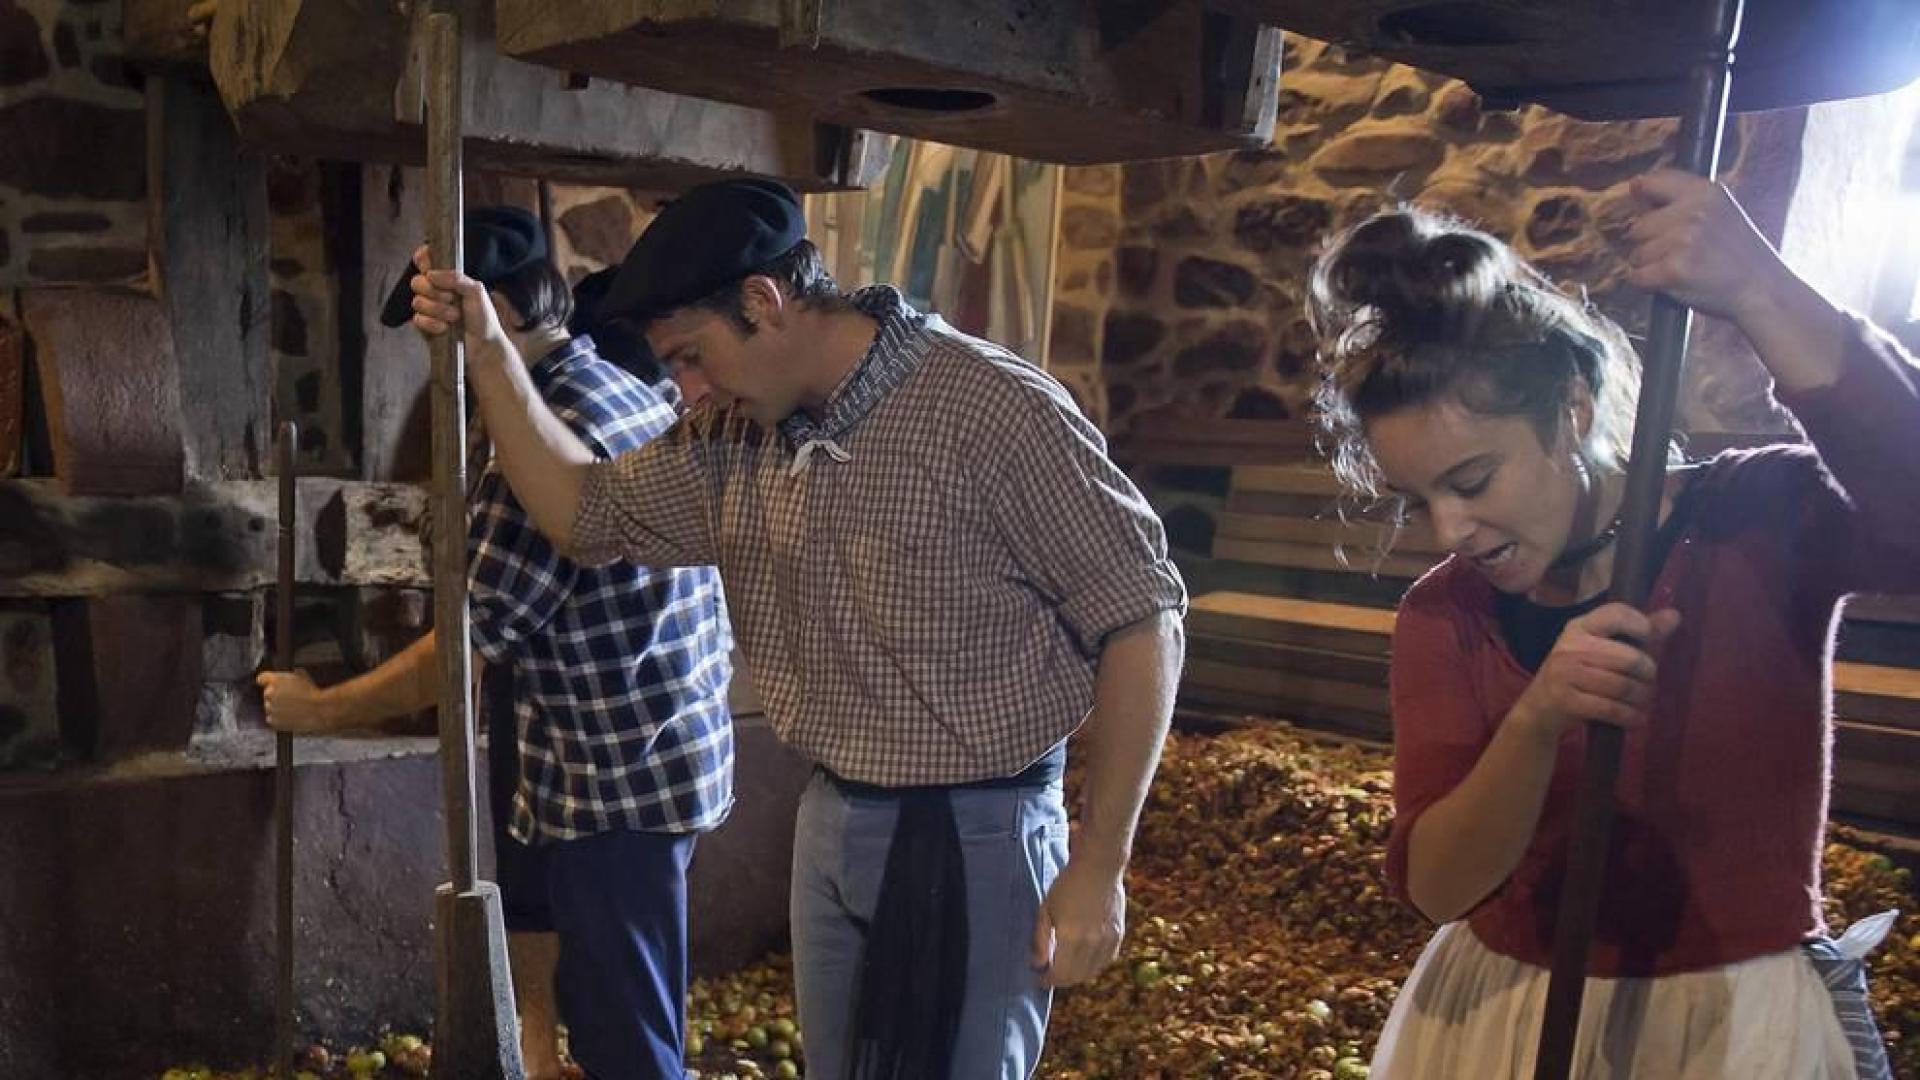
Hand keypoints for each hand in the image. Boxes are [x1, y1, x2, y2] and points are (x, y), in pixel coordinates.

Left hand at [256, 669, 342, 733]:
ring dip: (276, 707)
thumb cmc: (314, 693)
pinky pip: (271, 719)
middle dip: (275, 695)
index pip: (261, 678)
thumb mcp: (303, 676)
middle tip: (289, 698)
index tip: (269, 683)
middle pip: (267, 693)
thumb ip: (290, 675)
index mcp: (276, 680)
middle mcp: (270, 693)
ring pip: (269, 707)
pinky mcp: (273, 721)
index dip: (266, 681)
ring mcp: (270, 708)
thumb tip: (289, 675)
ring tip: (292, 708)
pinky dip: (278, 718)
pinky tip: (289, 716)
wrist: (320, 710)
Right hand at [409, 244, 510, 356]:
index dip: (423, 260)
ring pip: (417, 302)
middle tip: (453, 299)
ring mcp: (427, 308)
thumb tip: (431, 274)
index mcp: (446, 278)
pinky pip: (417, 319)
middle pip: (416, 281)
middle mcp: (434, 291)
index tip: (430, 269)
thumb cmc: (482, 317)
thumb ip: (456, 278)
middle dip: (435, 292)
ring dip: (438, 310)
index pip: (424, 259)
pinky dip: (433, 324)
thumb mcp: (476, 291)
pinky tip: (446, 328)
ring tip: (455, 317)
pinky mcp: (423, 326)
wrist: (484, 345)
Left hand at [1031, 844, 1125, 987]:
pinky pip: (1105, 961)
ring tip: (1065, 969)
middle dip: (1060, 980)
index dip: (1047, 980)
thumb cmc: (1067, 885)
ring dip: (1077, 976)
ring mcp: (1107, 940)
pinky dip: (1094, 966)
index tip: (1039, 978)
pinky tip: (1084, 961)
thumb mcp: (1045, 909)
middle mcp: (1091, 943)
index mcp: (1070, 937)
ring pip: (1092, 972)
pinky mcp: (1118, 935)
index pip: (1059, 973)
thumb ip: (1039, 939)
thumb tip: (1037, 964)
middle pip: (1075, 977)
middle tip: (1050, 975)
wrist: (1099, 867)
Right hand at [1509, 603, 1681, 742]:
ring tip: (1641, 702)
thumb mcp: (1601, 649)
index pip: (1615, 614)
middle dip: (1647, 674)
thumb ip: (1637, 634)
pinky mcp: (1566, 700)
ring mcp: (1565, 674)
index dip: (1640, 624)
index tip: (1648, 639)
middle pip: (1628, 658)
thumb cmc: (1577, 675)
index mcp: (1579, 628)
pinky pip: (1611, 708)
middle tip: (1648, 683)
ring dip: (1640, 699)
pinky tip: (1635, 719)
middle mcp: (1569, 647)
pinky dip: (1630, 717)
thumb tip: (1675, 615)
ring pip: (1622, 686)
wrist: (1538, 709)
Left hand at [1621, 169, 1794, 323]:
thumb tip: (1634, 185)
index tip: (1651, 213)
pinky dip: (1648, 284)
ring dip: (1650, 266)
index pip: (1651, 183)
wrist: (1763, 291)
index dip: (1644, 201)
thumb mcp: (1719, 211)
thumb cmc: (1738, 255)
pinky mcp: (1674, 269)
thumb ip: (1680, 198)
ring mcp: (1683, 240)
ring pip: (1636, 254)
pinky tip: (1673, 282)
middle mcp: (1693, 212)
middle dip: (1650, 244)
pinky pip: (1636, 276)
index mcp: (1704, 192)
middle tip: (1682, 254)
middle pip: (1637, 227)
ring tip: (1683, 268)